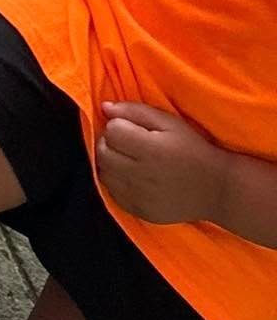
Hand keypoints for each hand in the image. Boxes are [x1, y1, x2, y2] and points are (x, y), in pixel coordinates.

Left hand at [97, 103, 229, 225]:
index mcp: (151, 150)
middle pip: (102, 153)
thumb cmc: (192, 149)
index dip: (118, 125)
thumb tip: (105, 107)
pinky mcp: (141, 212)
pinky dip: (116, 183)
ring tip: (129, 159)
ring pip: (104, 174)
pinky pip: (113, 194)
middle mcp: (142, 176)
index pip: (111, 131)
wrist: (216, 189)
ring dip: (110, 163)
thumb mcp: (169, 122)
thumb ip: (135, 111)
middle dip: (109, 143)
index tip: (131, 128)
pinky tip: (132, 177)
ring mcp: (140, 198)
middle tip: (127, 142)